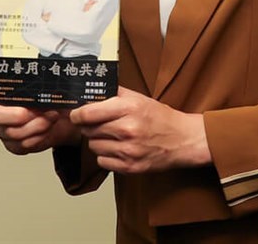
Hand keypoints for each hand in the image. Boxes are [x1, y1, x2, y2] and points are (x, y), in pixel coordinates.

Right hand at [0, 83, 80, 154]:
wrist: (65, 116)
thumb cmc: (50, 94)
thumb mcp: (42, 80)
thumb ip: (34, 78)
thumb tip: (39, 77)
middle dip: (13, 115)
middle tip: (33, 111)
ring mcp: (3, 129)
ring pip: (11, 132)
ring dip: (36, 124)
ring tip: (50, 115)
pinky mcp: (14, 145)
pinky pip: (22, 145)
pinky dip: (40, 136)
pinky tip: (47, 127)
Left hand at [70, 86, 210, 173]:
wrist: (182, 140)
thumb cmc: (160, 117)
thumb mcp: (138, 98)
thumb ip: (114, 93)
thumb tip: (90, 91)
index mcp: (129, 108)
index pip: (88, 113)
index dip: (77, 114)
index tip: (75, 114)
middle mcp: (127, 130)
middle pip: (88, 130)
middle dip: (90, 126)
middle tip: (100, 123)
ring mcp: (128, 151)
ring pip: (93, 146)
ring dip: (98, 141)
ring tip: (113, 136)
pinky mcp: (129, 167)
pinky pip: (102, 161)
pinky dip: (106, 155)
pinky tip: (118, 148)